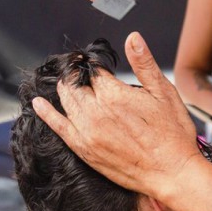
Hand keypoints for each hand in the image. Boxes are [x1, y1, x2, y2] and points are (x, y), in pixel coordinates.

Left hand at [33, 32, 204, 197]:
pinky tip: (38, 104)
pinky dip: (47, 114)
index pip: (93, 70)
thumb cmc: (172, 134)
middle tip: (80, 70)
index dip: (94, 64)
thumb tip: (132, 37)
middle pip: (76, 84)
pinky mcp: (84, 150)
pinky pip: (58, 127)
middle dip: (77, 75)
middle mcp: (96, 112)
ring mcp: (87, 132)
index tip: (94, 62)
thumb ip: (144, 63)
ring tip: (67, 82)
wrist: (171, 173)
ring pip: (67, 101)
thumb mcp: (164, 92)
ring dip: (65, 89)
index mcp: (114, 94)